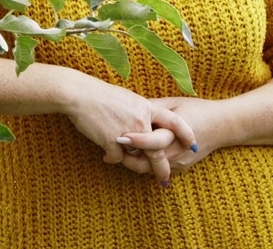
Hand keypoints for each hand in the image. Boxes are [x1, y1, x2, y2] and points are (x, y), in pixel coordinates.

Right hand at [59, 73, 195, 184]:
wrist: (79, 95)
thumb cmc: (98, 94)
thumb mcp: (125, 98)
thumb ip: (136, 111)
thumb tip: (140, 120)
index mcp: (146, 107)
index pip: (175, 121)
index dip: (186, 133)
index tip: (193, 145)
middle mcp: (141, 121)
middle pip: (159, 149)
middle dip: (162, 167)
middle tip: (164, 179)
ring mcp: (129, 133)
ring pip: (139, 158)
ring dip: (137, 166)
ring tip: (138, 172)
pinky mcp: (113, 142)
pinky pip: (117, 158)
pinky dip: (110, 157)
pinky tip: (106, 156)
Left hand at [118, 96, 224, 177]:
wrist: (223, 125)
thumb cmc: (196, 109)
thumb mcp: (173, 103)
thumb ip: (151, 108)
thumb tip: (129, 108)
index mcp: (174, 133)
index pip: (152, 142)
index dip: (134, 141)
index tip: (119, 137)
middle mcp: (176, 152)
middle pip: (146, 163)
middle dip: (126, 158)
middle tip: (111, 148)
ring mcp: (179, 163)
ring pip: (149, 169)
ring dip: (134, 162)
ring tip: (119, 150)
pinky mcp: (181, 168)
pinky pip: (158, 170)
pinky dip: (146, 163)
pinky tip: (135, 153)